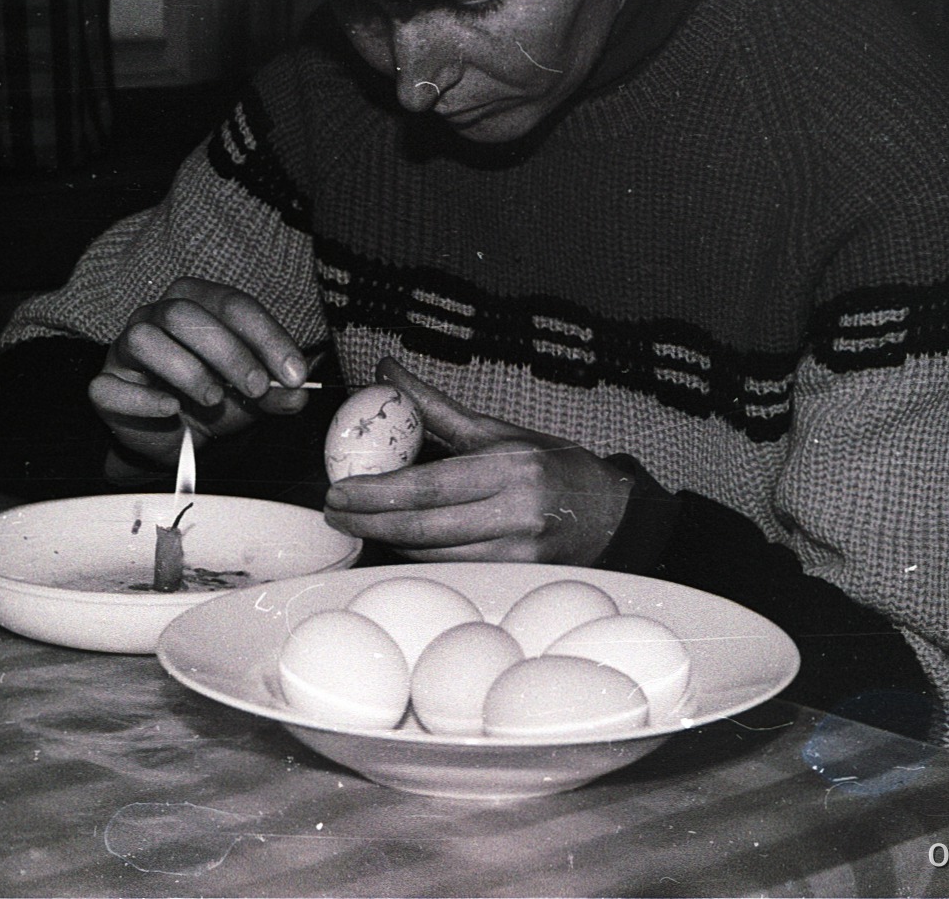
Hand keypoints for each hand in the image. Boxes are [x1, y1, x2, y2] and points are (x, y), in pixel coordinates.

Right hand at [86, 277, 313, 464]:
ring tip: (213, 398)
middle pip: (184, 314)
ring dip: (186, 370)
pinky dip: (143, 399)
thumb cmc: (214, 399)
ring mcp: (125, 349)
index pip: (231, 303)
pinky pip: (110, 386)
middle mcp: (156, 316)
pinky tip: (171, 410)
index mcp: (197, 303)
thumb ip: (277, 393)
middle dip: (227, 351)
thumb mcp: (253, 396)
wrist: (177, 437)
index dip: (266, 336)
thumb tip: (298, 394)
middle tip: (255, 387)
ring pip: (144, 339)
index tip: (292, 373)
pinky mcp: (105, 387)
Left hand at [323, 357, 633, 564]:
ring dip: (387, 539)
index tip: (341, 488)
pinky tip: (395, 540)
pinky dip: (419, 554)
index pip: (429, 485)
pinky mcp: (518, 575)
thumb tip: (388, 372)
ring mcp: (517, 550)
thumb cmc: (555, 467)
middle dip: (370, 521)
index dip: (378, 492)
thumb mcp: (499, 431)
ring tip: (355, 523)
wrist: (613, 515)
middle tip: (335, 512)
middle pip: (424, 527)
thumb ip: (436, 408)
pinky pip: (453, 567)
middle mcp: (514, 511)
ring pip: (434, 553)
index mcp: (509, 467)